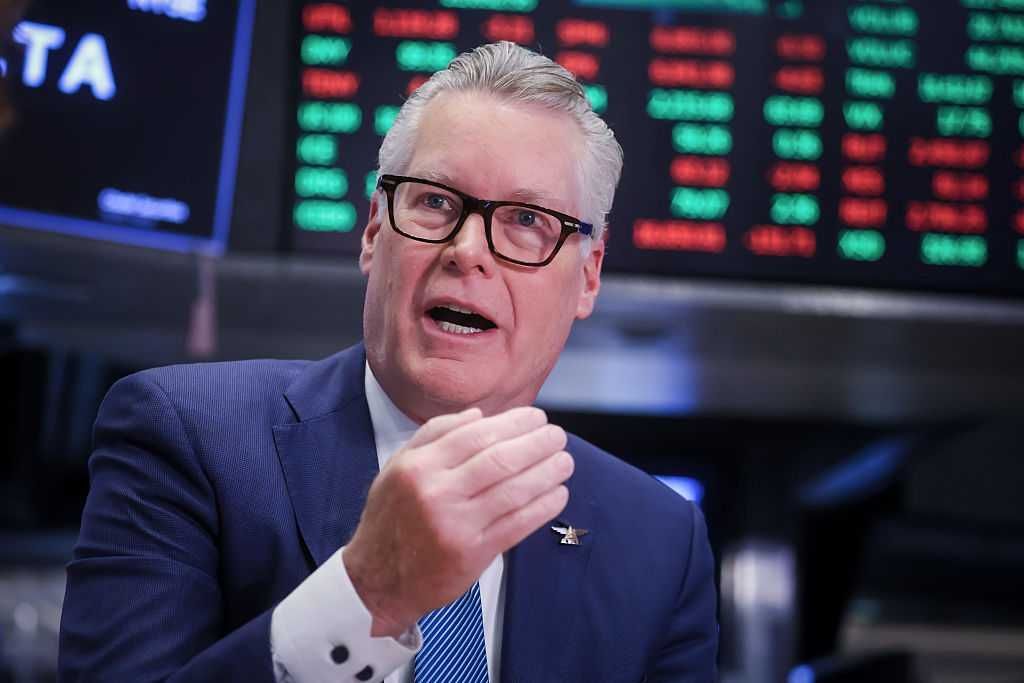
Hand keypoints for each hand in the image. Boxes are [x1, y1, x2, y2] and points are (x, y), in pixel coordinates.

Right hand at [343, 406, 572, 637]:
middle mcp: (436, 493)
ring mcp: (456, 526)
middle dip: (536, 444)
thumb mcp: (398, 468)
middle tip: (557, 435)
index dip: (513, 423)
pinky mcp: (472, 555)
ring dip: (547, 473)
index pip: (476, 435)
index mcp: (418, 467)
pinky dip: (543, 507)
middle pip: (499, 459)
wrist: (377, 580)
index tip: (536, 418)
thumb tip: (479, 415)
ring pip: (513, 491)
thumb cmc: (391, 518)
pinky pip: (517, 525)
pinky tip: (558, 494)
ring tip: (565, 461)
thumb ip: (434, 435)